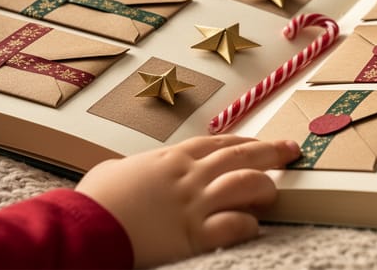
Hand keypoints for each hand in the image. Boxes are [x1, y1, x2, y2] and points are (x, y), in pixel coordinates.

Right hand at [75, 135, 299, 267]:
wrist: (84, 227)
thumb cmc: (94, 201)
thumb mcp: (114, 170)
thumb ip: (134, 167)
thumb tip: (130, 169)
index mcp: (172, 158)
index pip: (220, 143)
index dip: (246, 141)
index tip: (261, 142)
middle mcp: (189, 175)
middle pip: (242, 155)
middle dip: (272, 151)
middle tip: (293, 151)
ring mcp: (194, 203)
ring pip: (246, 184)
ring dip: (265, 188)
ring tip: (273, 193)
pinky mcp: (193, 234)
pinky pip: (234, 226)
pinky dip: (249, 225)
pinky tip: (253, 227)